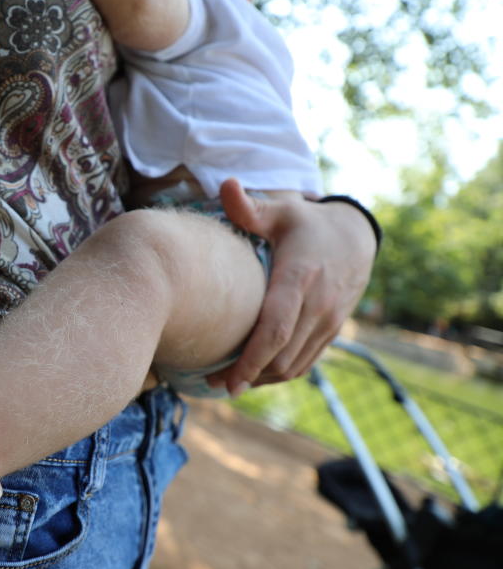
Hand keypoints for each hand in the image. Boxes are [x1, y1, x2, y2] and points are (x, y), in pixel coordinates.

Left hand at [207, 178, 375, 395]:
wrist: (355, 236)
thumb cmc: (305, 223)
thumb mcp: (281, 210)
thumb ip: (250, 207)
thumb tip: (225, 184)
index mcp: (300, 278)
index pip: (275, 329)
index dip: (250, 359)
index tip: (225, 380)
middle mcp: (319, 306)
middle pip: (282, 356)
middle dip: (247, 375)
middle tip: (213, 384)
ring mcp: (329, 322)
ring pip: (294, 365)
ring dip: (262, 379)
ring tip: (227, 383)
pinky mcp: (332, 330)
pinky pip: (306, 362)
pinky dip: (279, 373)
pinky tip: (254, 375)